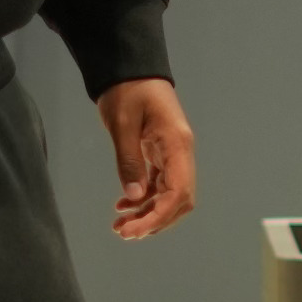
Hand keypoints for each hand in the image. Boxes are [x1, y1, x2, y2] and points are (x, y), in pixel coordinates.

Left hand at [98, 77, 195, 239]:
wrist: (130, 69)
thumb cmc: (127, 90)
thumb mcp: (122, 124)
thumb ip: (129, 160)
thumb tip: (134, 197)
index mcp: (177, 144)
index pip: (179, 192)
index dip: (159, 216)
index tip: (134, 230)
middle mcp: (181, 153)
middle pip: (180, 200)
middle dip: (155, 221)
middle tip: (124, 232)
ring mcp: (173, 154)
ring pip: (170, 196)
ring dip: (148, 214)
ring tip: (120, 225)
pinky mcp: (162, 154)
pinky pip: (159, 185)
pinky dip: (144, 200)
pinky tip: (123, 205)